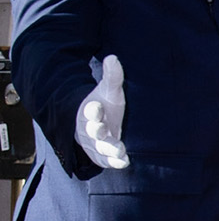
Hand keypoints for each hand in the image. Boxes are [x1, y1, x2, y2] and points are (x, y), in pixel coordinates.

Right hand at [75, 54, 129, 168]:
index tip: (97, 106)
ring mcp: (96, 144)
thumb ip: (112, 77)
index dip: (93, 110)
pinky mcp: (102, 156)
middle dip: (98, 130)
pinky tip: (125, 162)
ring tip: (120, 150)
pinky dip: (114, 162)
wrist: (99, 124)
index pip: (90, 110)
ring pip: (100, 148)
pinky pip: (106, 161)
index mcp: (91, 111)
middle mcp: (91, 129)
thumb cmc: (106, 106)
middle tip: (105, 130)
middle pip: (93, 131)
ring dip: (109, 149)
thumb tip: (113, 58)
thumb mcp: (109, 91)